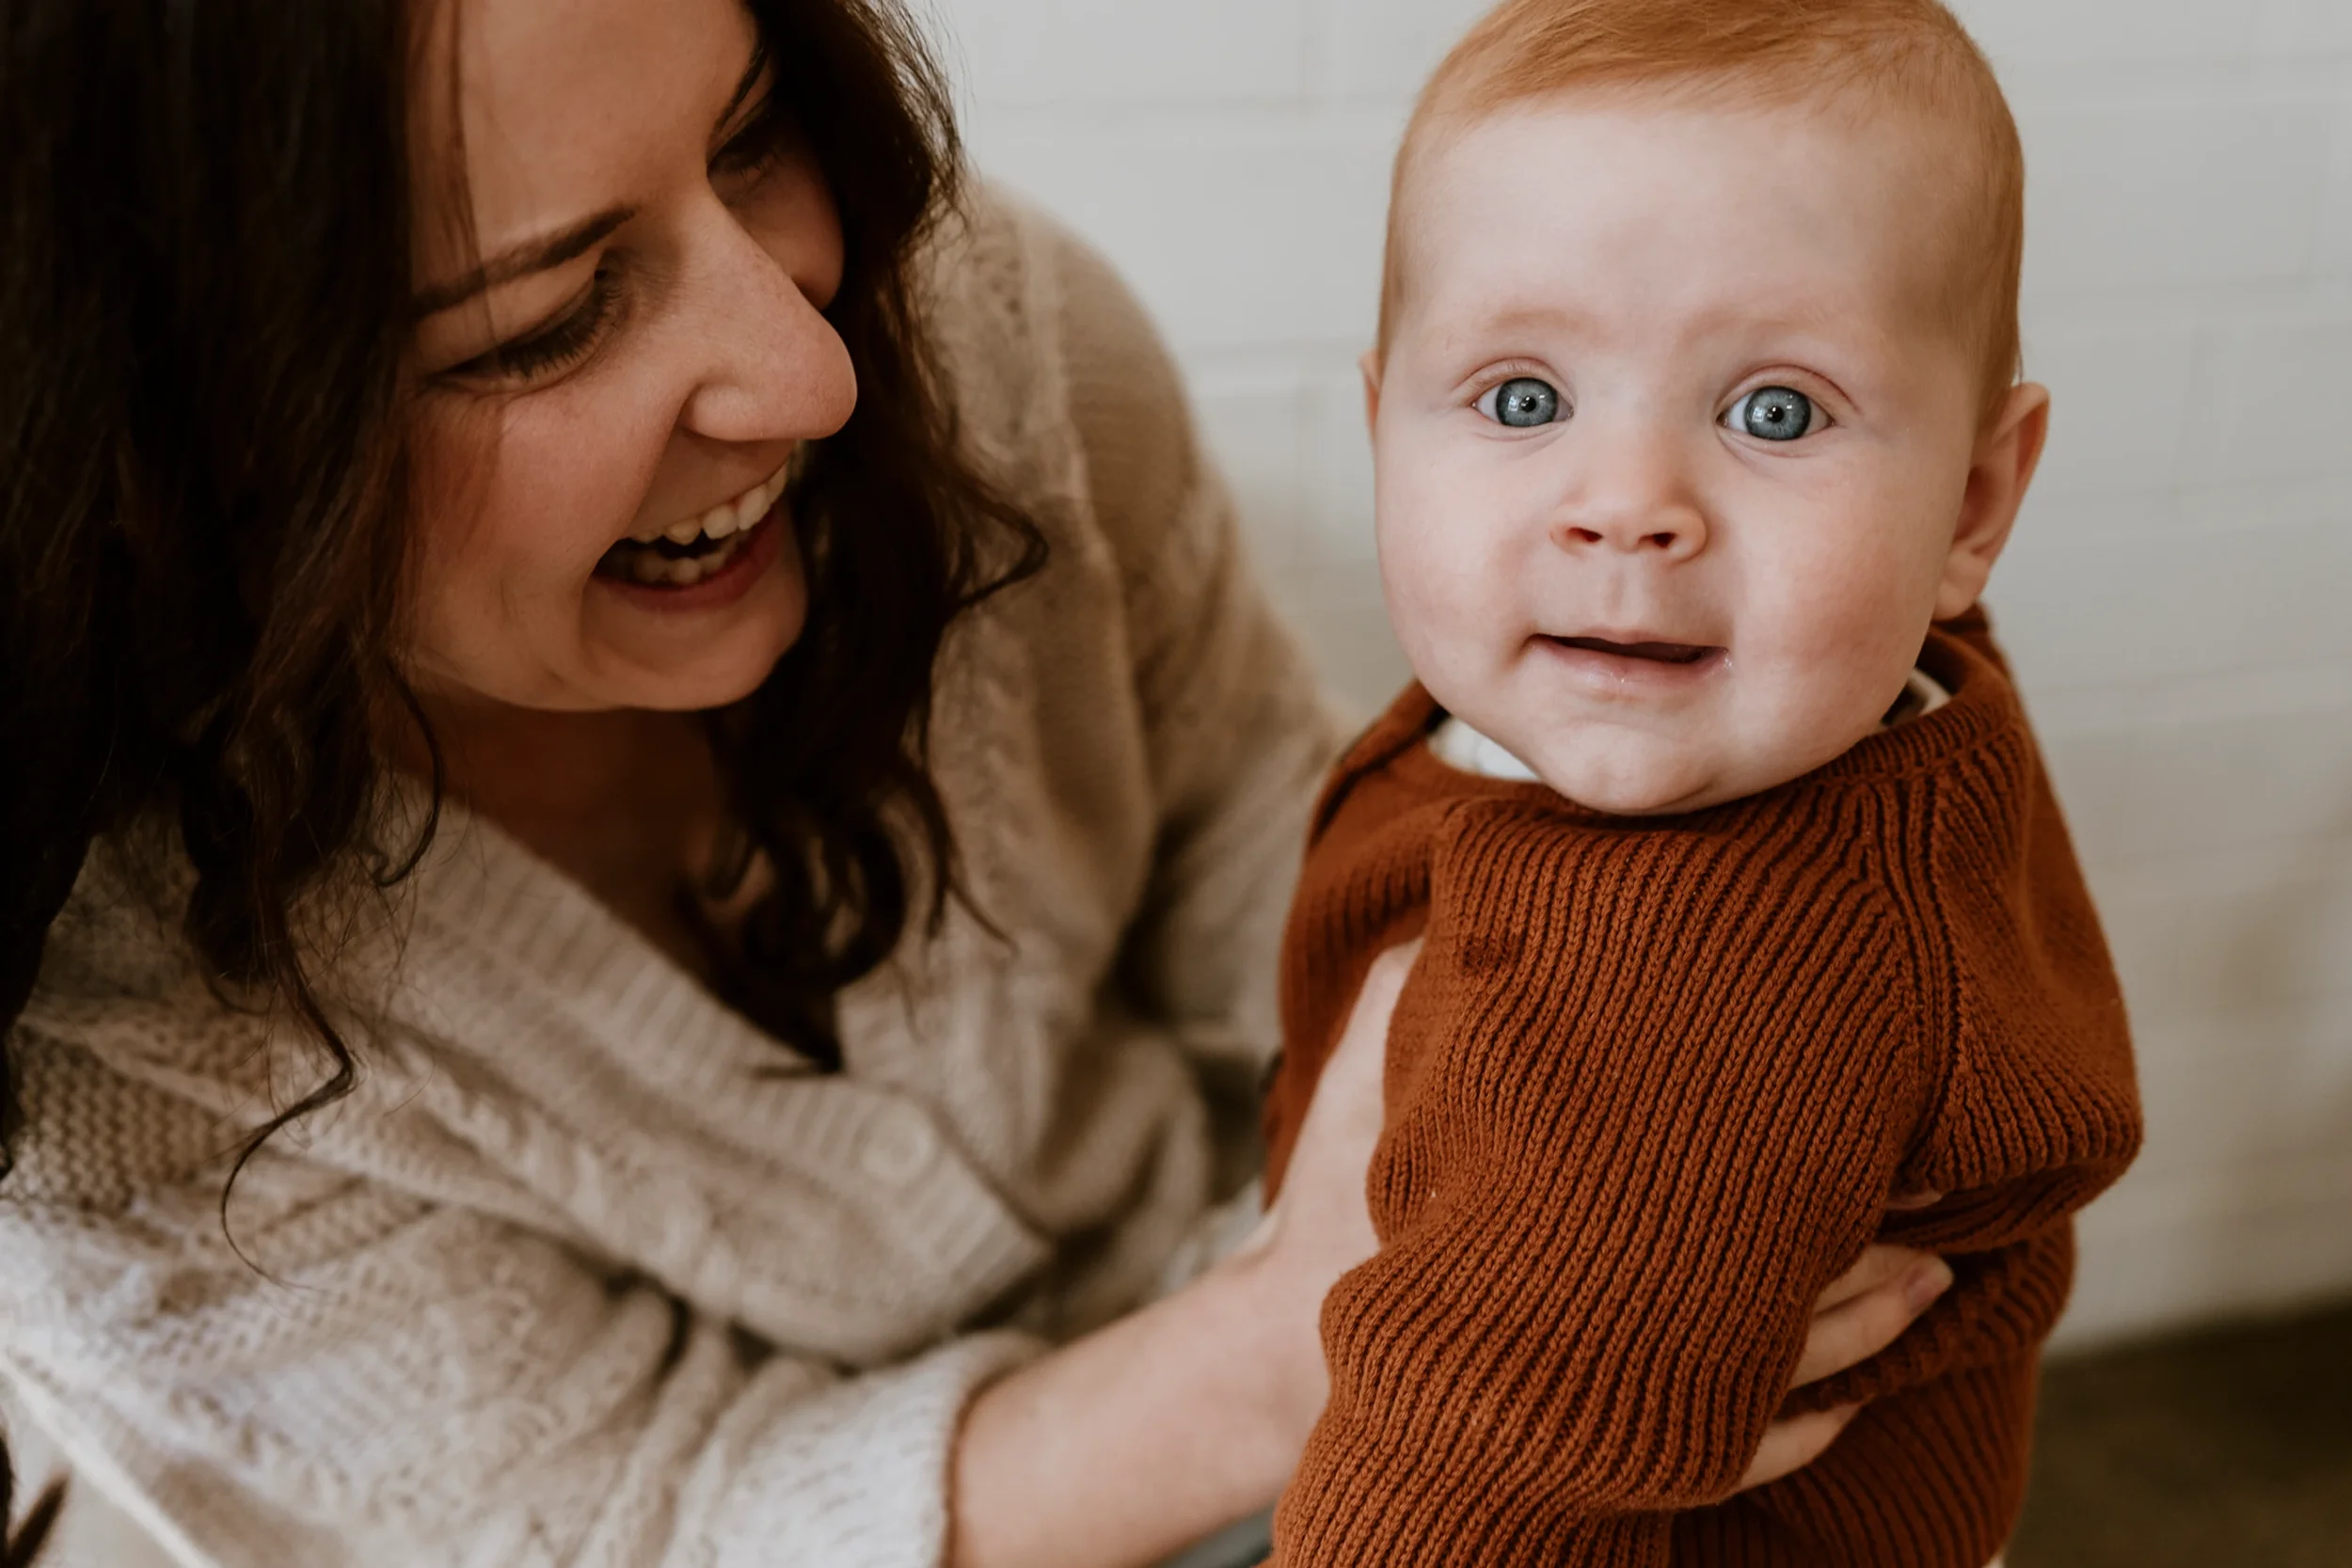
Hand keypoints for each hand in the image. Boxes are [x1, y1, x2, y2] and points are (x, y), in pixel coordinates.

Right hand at [1240, 938, 1952, 1494]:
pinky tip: (1856, 1391)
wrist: (1293, 1359)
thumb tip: (1510, 872)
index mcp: (1537, 1205)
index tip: (1863, 1095)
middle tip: (1935, 1204)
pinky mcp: (1598, 1445)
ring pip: (1765, 1383)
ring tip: (1930, 1281)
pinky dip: (1806, 1424)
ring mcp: (1590, 1389)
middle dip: (1858, 1256)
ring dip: (1858, 1335)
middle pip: (1760, 1296)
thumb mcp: (1365, 1068)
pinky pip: (1732, 1452)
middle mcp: (1577, 1307)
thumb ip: (1432, 980)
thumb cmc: (1336, 1198)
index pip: (1700, 1184)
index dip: (1800, 1150)